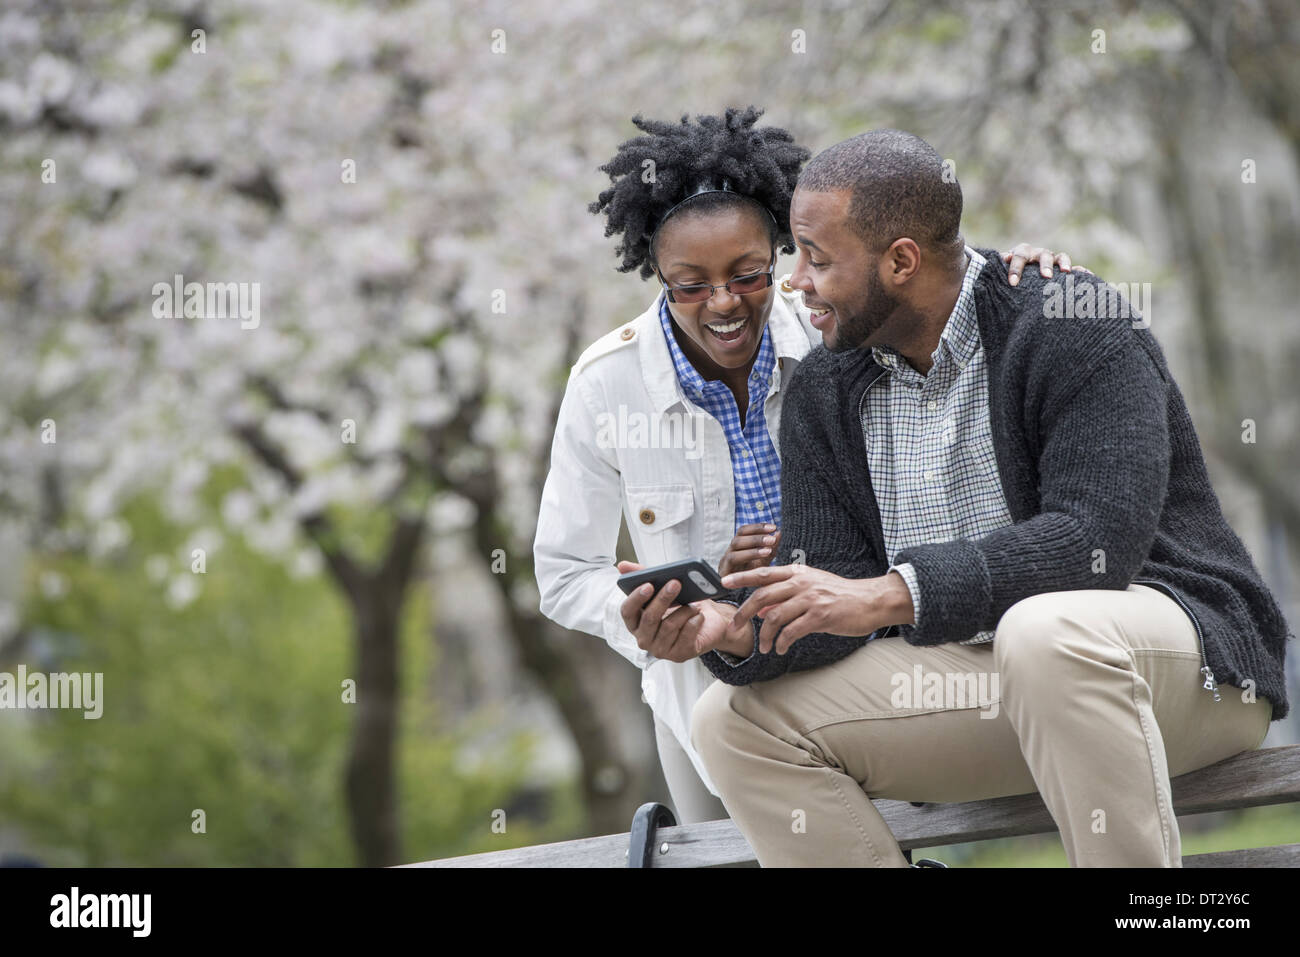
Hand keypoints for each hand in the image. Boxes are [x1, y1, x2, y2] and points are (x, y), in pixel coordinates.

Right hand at [617, 561, 751, 660]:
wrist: (709, 621)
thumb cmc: (681, 604)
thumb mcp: (661, 587)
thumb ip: (641, 575)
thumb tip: (622, 566)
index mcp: (635, 622)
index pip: (627, 611)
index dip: (636, 598)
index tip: (648, 585)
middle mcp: (644, 638)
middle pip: (649, 618)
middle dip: (663, 599)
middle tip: (676, 583)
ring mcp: (660, 649)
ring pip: (669, 626)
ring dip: (684, 611)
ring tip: (694, 602)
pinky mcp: (679, 655)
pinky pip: (685, 636)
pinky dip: (694, 622)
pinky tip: (699, 615)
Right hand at [717, 524, 780, 577]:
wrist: (734, 597)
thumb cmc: (749, 577)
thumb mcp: (763, 561)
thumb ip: (771, 548)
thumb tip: (778, 533)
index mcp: (739, 546)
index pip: (745, 530)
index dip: (758, 527)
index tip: (773, 527)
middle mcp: (731, 550)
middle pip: (740, 535)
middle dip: (757, 534)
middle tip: (772, 538)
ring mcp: (726, 559)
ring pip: (736, 544)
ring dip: (753, 544)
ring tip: (769, 548)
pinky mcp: (724, 568)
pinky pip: (733, 558)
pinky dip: (748, 555)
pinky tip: (763, 556)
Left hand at [720, 565, 912, 654]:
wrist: (870, 601)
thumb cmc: (839, 596)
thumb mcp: (811, 589)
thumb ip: (786, 597)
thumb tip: (762, 610)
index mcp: (798, 573)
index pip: (764, 573)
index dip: (742, 577)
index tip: (723, 582)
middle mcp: (802, 583)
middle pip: (763, 595)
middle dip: (743, 612)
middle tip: (733, 626)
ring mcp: (811, 599)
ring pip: (775, 616)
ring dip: (764, 635)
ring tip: (763, 647)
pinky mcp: (820, 616)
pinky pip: (792, 631)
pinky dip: (781, 642)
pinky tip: (779, 648)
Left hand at [1002, 243, 1091, 286]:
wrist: (1021, 277)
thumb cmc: (1010, 276)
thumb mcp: (1001, 273)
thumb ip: (997, 269)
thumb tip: (998, 263)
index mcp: (1022, 253)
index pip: (1018, 257)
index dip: (1015, 269)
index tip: (1013, 283)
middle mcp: (1038, 254)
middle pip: (1042, 255)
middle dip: (1044, 265)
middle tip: (1046, 277)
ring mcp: (1053, 260)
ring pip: (1061, 257)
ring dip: (1063, 264)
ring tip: (1065, 273)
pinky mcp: (1064, 268)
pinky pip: (1076, 268)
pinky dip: (1082, 271)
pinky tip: (1088, 277)